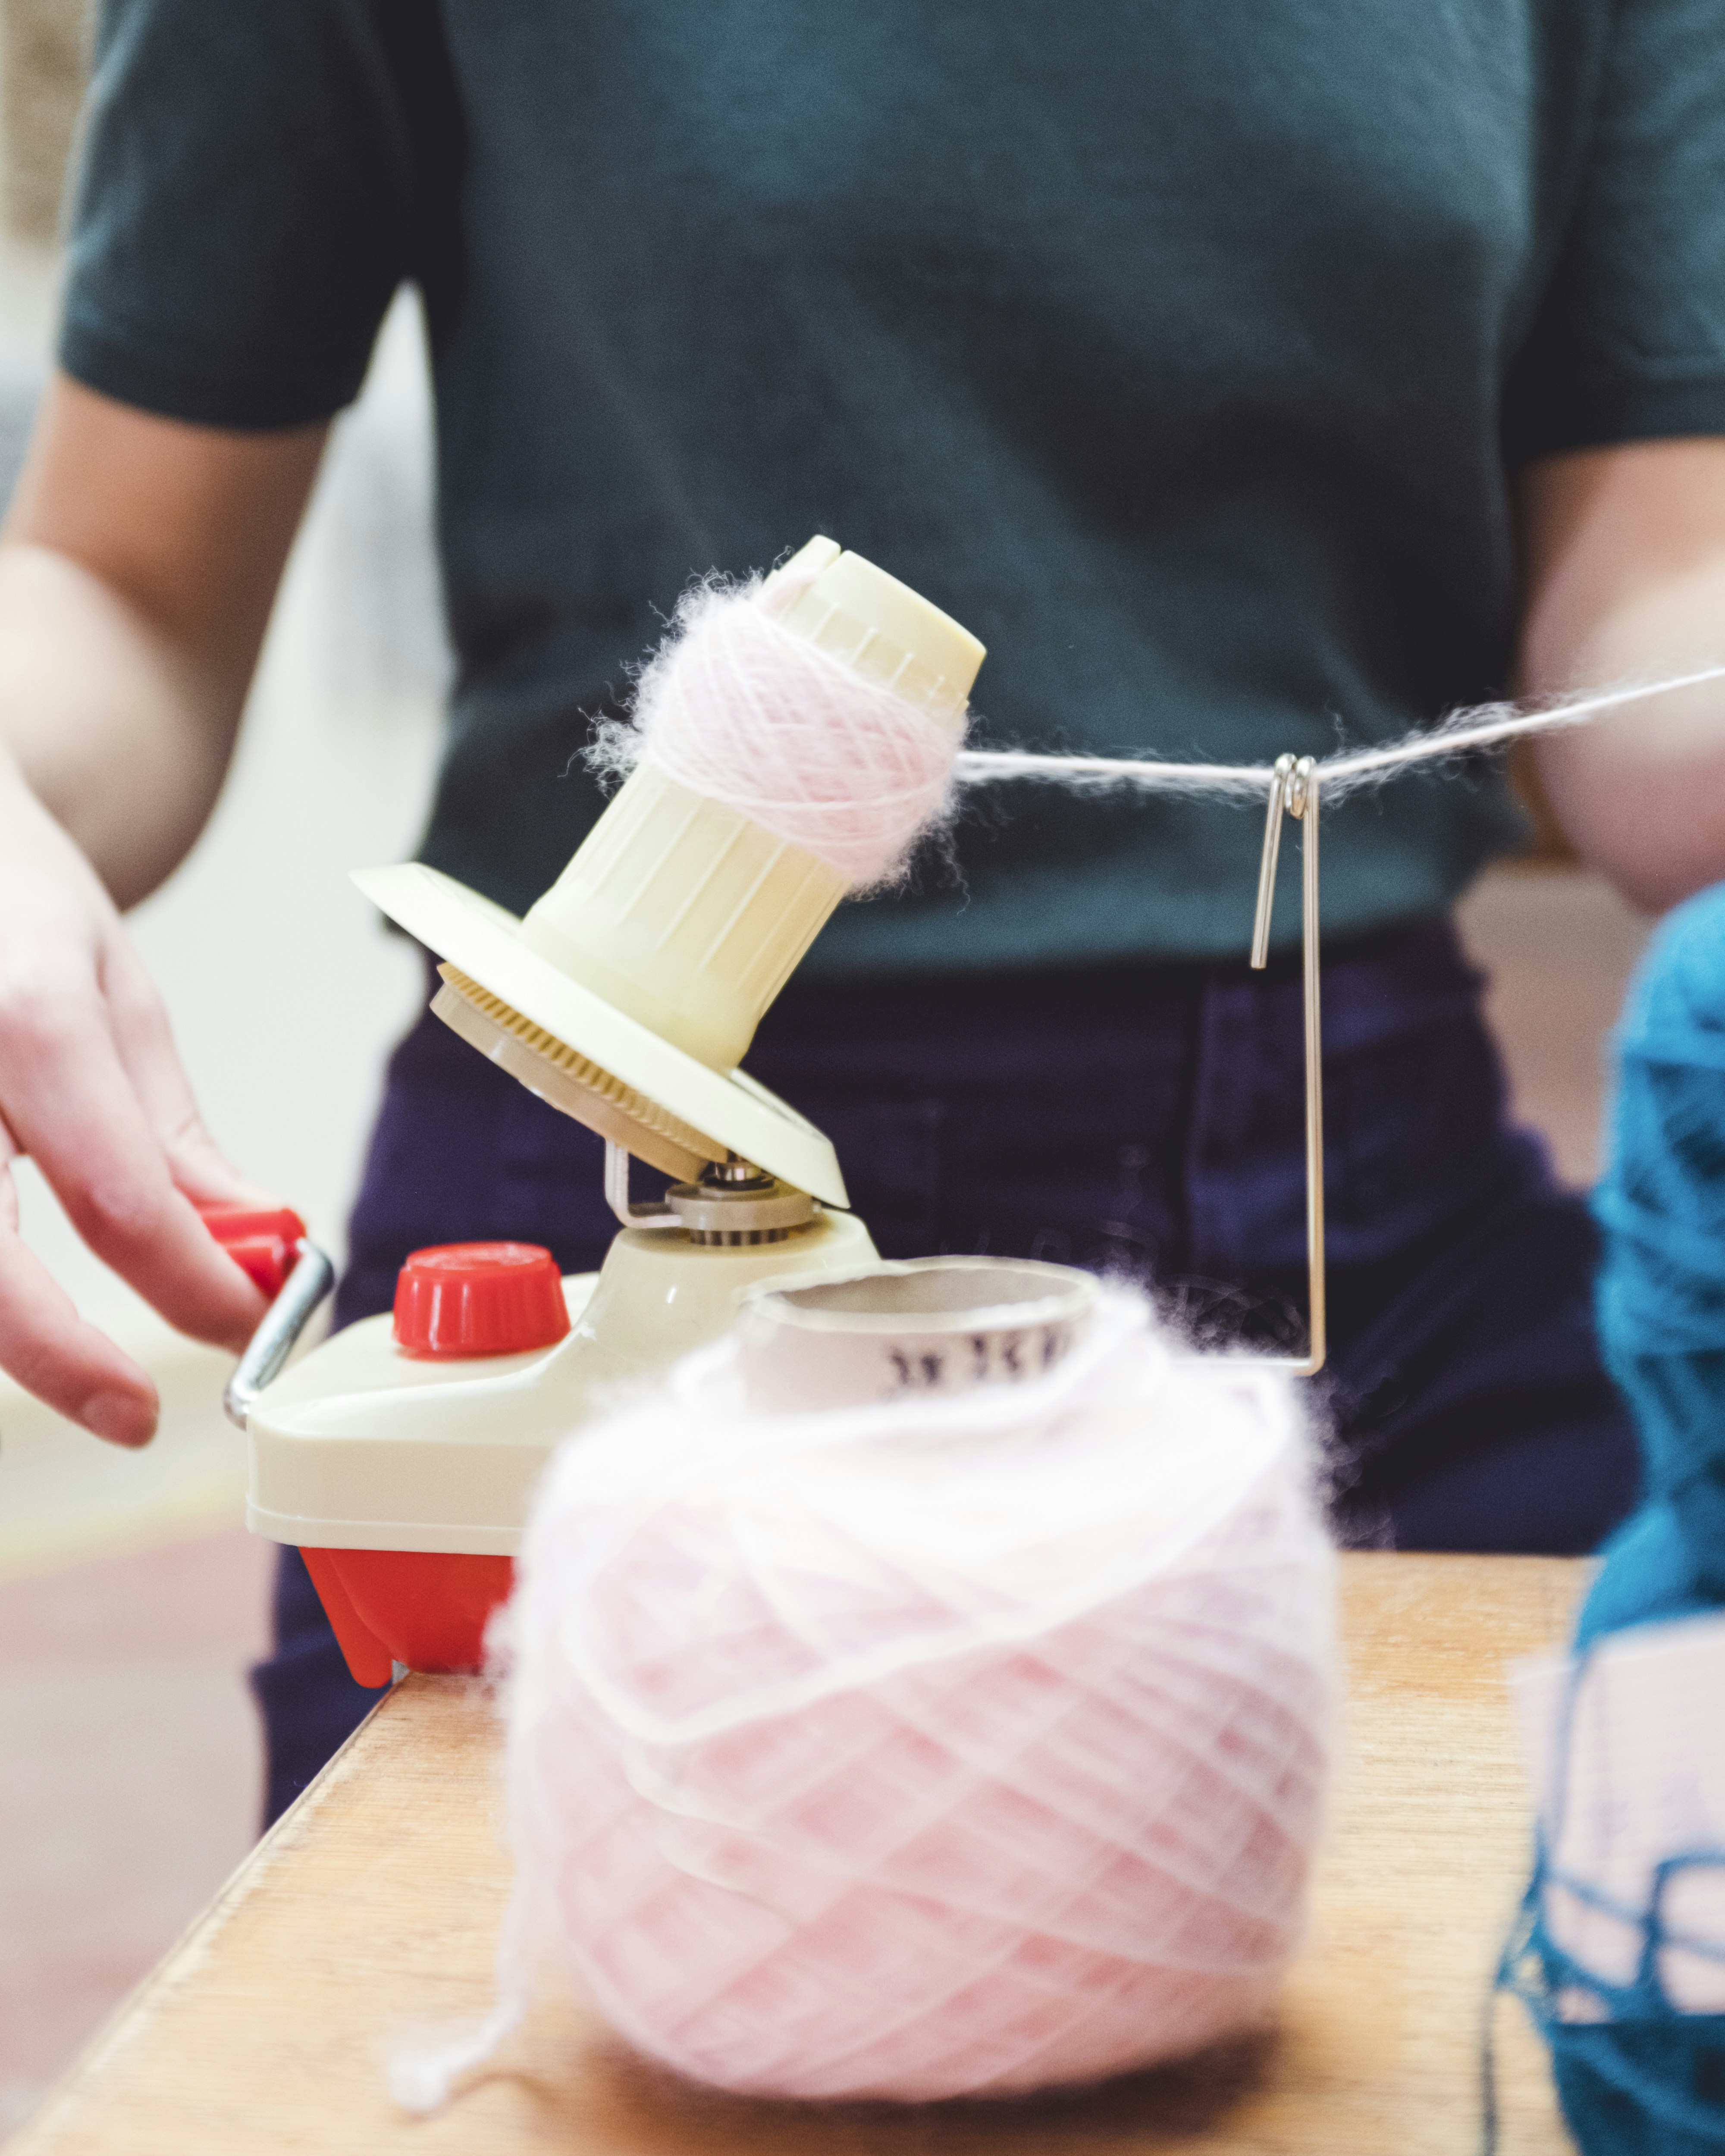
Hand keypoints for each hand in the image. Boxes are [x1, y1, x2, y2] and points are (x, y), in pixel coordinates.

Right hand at [0, 759, 273, 1445]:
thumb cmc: (13, 900)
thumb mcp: (113, 997)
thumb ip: (168, 1138)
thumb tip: (252, 1246)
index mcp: (27, 1021)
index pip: (118, 1199)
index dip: (191, 1287)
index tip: (246, 1328)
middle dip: (62, 1358)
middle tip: (134, 1414)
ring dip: (9, 1331)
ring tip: (74, 1364)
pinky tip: (21, 1305)